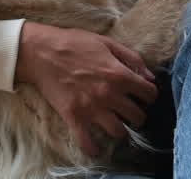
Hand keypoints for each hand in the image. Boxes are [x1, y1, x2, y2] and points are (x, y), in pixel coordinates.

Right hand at [14, 21, 156, 156]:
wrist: (41, 52)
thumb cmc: (74, 43)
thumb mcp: (107, 43)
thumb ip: (132, 59)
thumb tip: (150, 77)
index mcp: (119, 74)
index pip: (149, 94)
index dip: (149, 95)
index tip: (143, 95)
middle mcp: (109, 94)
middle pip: (137, 116)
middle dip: (138, 115)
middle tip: (130, 111)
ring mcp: (92, 108)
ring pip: (118, 132)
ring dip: (120, 130)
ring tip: (116, 125)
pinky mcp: (74, 117)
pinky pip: (87, 142)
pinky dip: (93, 148)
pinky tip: (96, 147)